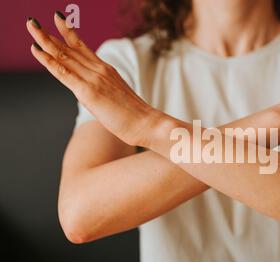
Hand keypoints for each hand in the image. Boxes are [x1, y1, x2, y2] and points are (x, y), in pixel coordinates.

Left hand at [26, 13, 152, 146]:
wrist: (147, 122)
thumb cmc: (135, 116)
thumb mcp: (118, 98)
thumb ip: (104, 91)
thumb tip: (93, 94)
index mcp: (107, 71)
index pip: (83, 49)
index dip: (69, 34)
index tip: (58, 21)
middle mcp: (100, 70)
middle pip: (71, 48)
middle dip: (51, 34)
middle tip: (34, 22)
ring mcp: (94, 79)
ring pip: (65, 56)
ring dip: (45, 41)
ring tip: (32, 26)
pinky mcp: (89, 91)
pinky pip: (64, 73)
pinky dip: (49, 61)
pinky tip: (37, 51)